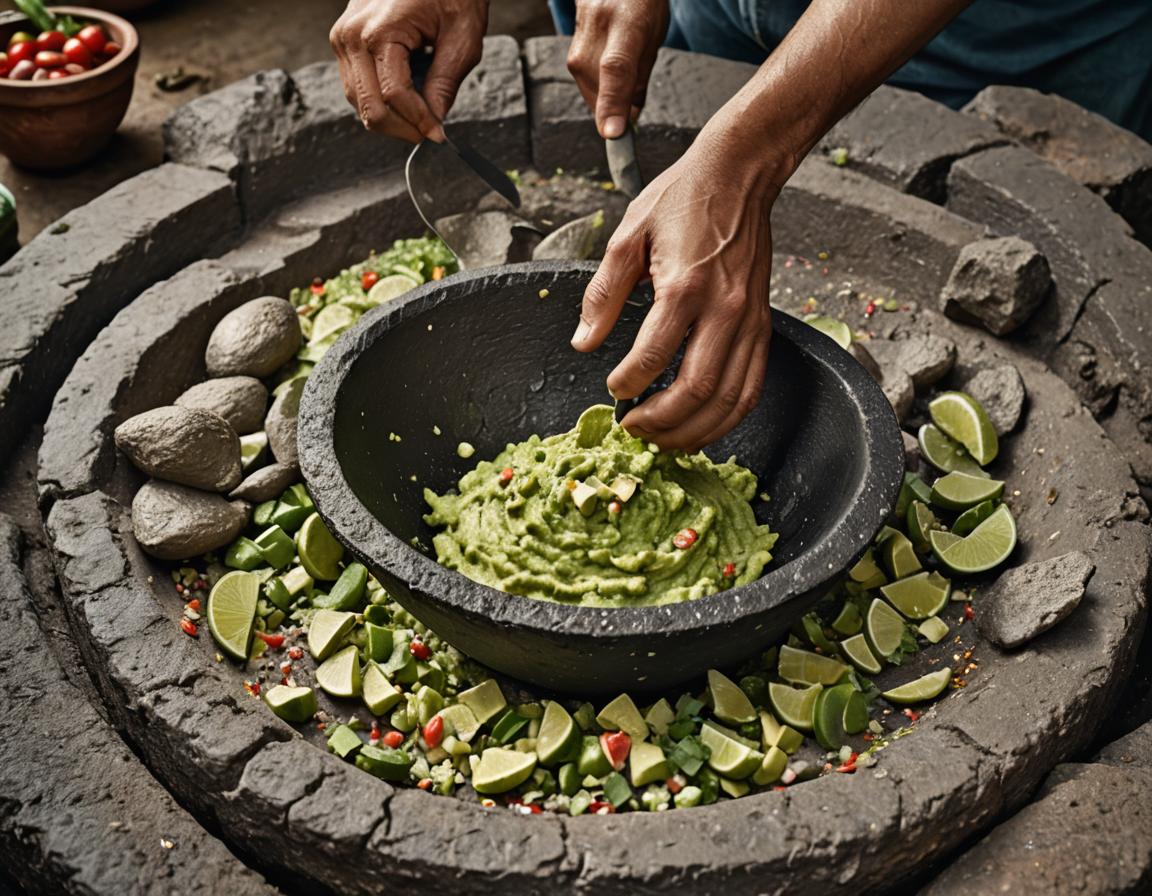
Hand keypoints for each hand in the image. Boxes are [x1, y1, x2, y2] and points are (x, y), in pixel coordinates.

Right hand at [330, 0, 487, 142]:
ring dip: (392, 117)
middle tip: (431, 132)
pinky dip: (382, 100)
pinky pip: (358, 87)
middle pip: (370, 108)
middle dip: (403, 128)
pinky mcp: (344, 43)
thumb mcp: (462, 35)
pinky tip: (408, 93)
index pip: (394, 96)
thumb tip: (436, 122)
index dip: (419, 122)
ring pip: (360, 103)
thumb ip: (446, 82)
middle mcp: (352, 37)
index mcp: (380, 31)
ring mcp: (343, 40)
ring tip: (423, 109)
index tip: (440, 136)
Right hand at [566, 0, 668, 137]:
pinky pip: (583, 81)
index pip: (616, 68)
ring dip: (606, 97)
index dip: (613, 104)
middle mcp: (597, 27)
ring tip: (622, 72)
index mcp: (626, 22)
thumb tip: (627, 121)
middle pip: (600, 88)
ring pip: (589, 89)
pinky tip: (607, 73)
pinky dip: (598, 88)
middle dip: (616, 107)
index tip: (613, 133)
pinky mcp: (569, 47)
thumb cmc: (643, 7)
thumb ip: (639, 79)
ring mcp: (578, 37)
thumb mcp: (653, 39)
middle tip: (633, 99)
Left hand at [571, 138, 778, 450]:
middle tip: (634, 429)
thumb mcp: (627, 236)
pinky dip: (727, 416)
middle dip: (662, 421)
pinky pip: (751, 386)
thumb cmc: (683, 199)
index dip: (629, 384)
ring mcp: (749, 320)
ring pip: (730, 397)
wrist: (740, 174)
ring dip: (695, 429)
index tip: (613, 391)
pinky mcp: (762, 325)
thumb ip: (603, 294)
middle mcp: (724, 308)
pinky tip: (702, 425)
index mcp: (685, 285)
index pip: (654, 355)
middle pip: (698, 388)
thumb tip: (583, 343)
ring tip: (664, 439)